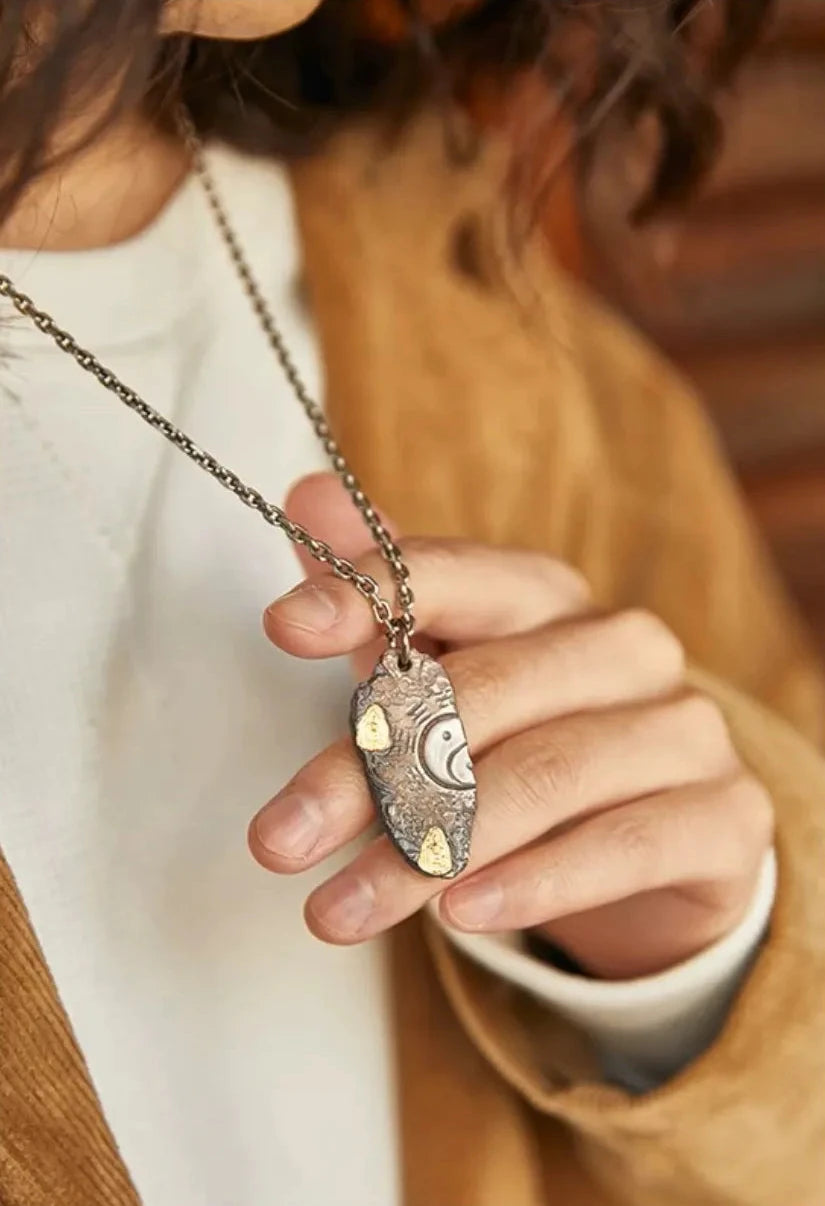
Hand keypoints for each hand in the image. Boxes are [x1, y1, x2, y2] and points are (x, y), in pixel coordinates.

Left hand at [250, 475, 772, 978]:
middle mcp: (625, 647)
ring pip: (546, 775)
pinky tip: (460, 917)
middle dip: (368, 773)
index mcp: (549, 598)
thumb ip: (385, 599)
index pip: (456, 576)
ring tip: (341, 910)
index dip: (371, 594)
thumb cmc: (527, 743)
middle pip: (485, 694)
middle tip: (278, 841)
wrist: (654, 847)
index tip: (284, 628)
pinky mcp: (725, 813)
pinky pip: (623, 845)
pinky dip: (537, 881)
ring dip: (432, 848)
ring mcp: (685, 727)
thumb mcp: (447, 675)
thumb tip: (309, 492)